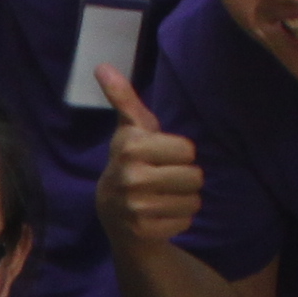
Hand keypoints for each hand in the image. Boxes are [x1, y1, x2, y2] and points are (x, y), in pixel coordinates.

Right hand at [92, 68, 202, 250]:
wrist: (113, 215)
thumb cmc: (131, 163)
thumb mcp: (129, 130)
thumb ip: (123, 98)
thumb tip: (103, 65)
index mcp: (130, 147)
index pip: (188, 149)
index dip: (180, 153)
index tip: (161, 157)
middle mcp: (131, 177)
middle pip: (195, 176)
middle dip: (185, 178)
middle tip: (165, 179)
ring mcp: (136, 207)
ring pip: (193, 200)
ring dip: (184, 199)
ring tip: (163, 197)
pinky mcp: (145, 231)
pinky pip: (186, 221)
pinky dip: (178, 219)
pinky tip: (160, 215)